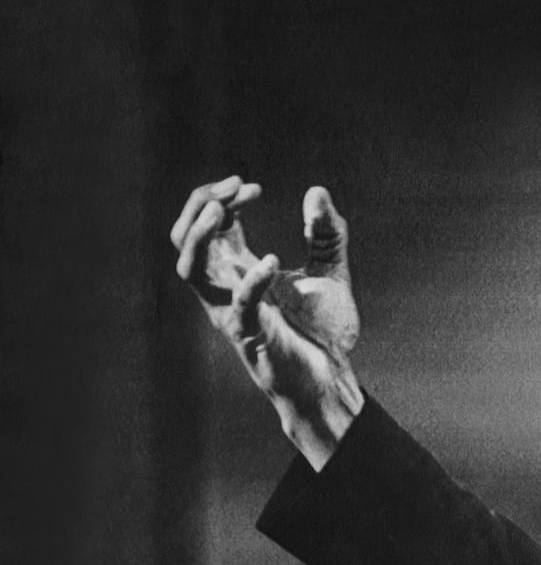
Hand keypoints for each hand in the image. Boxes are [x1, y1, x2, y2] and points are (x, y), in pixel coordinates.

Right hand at [172, 177, 363, 467]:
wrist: (331, 379)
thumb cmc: (322, 331)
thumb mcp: (331, 271)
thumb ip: (327, 233)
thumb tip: (316, 191)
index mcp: (239, 270)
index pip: (207, 225)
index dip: (220, 197)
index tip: (251, 186)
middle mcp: (227, 288)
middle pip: (184, 239)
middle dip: (201, 204)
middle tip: (235, 186)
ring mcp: (233, 312)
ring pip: (190, 270)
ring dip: (200, 235)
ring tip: (221, 209)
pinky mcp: (250, 336)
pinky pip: (237, 306)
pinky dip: (250, 281)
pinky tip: (272, 262)